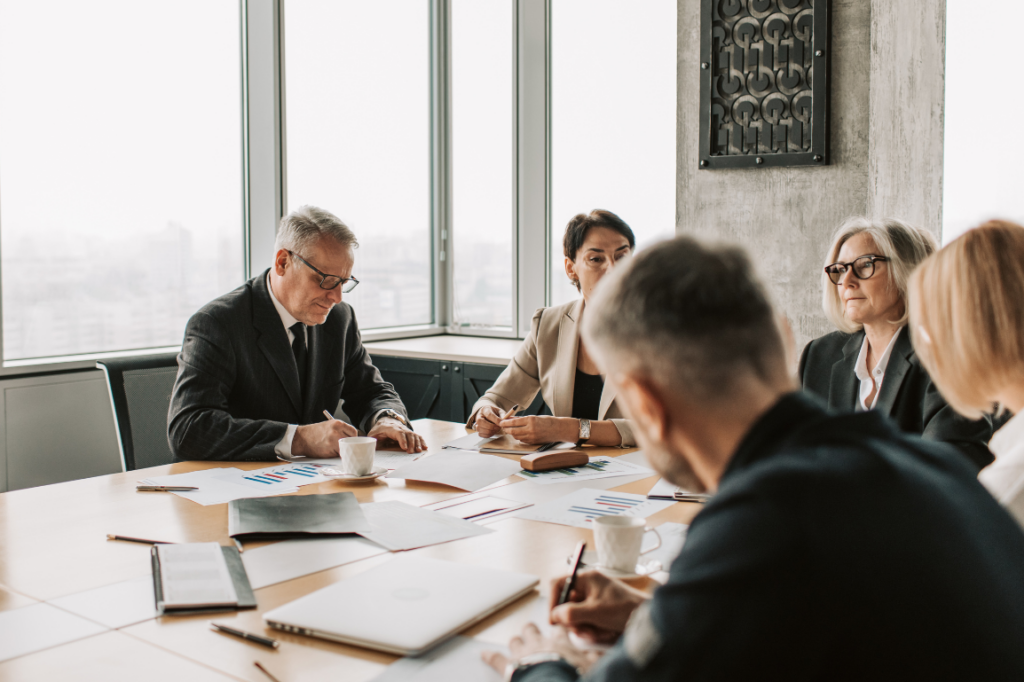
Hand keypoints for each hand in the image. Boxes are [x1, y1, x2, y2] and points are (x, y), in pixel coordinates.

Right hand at [293, 419, 357, 457]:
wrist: (301, 438)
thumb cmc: (315, 433)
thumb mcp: (329, 426)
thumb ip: (341, 430)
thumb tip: (353, 439)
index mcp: (338, 423)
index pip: (354, 432)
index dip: (352, 438)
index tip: (350, 441)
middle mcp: (337, 431)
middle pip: (351, 441)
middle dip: (348, 445)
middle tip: (343, 447)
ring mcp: (333, 440)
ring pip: (346, 448)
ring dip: (342, 451)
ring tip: (333, 448)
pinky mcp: (329, 449)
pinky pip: (339, 454)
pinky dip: (336, 455)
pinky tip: (329, 451)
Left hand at [368, 418, 425, 452]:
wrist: (385, 421)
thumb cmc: (378, 431)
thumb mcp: (372, 434)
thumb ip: (371, 441)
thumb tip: (369, 449)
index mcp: (391, 428)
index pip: (398, 433)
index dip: (402, 440)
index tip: (404, 448)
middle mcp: (400, 428)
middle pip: (408, 434)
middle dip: (411, 443)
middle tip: (411, 452)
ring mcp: (406, 431)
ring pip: (414, 435)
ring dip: (417, 443)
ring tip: (419, 451)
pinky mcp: (410, 434)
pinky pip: (417, 436)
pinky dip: (422, 441)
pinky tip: (425, 447)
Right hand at [474, 406, 504, 436]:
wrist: (490, 415)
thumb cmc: (496, 413)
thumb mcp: (500, 412)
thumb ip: (503, 415)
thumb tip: (504, 421)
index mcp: (485, 409)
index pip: (489, 414)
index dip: (496, 420)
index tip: (501, 424)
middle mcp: (478, 416)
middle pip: (481, 422)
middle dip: (491, 427)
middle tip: (498, 427)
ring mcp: (477, 423)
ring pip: (480, 429)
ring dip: (490, 431)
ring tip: (496, 429)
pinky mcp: (477, 430)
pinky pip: (481, 434)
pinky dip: (488, 435)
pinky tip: (492, 432)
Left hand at [481, 623, 602, 676]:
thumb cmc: (574, 677)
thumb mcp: (593, 668)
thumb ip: (598, 659)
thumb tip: (607, 654)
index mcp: (560, 643)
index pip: (560, 630)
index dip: (559, 628)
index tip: (559, 626)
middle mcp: (540, 643)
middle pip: (533, 630)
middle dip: (532, 630)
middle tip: (532, 631)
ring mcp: (523, 653)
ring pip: (516, 640)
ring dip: (516, 642)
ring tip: (516, 642)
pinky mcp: (509, 667)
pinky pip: (496, 659)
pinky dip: (489, 656)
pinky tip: (483, 654)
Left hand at [499, 415, 576, 444]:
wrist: (559, 429)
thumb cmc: (548, 421)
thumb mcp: (535, 417)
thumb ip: (523, 419)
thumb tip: (512, 418)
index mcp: (531, 420)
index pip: (514, 422)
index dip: (506, 422)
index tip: (501, 422)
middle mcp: (530, 429)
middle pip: (513, 431)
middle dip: (506, 429)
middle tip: (503, 427)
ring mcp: (532, 437)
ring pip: (516, 436)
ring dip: (512, 433)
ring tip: (510, 430)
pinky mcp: (533, 442)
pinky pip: (522, 440)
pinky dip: (518, 437)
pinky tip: (518, 434)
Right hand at [548, 570, 648, 644]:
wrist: (647, 618)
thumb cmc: (624, 609)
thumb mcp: (594, 612)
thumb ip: (570, 613)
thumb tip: (554, 616)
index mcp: (586, 578)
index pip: (558, 584)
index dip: (552, 601)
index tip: (554, 620)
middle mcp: (588, 586)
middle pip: (566, 604)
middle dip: (573, 621)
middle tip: (582, 630)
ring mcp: (593, 599)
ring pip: (575, 616)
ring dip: (584, 628)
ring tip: (597, 633)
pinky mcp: (599, 611)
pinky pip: (586, 622)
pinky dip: (593, 630)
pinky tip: (604, 632)